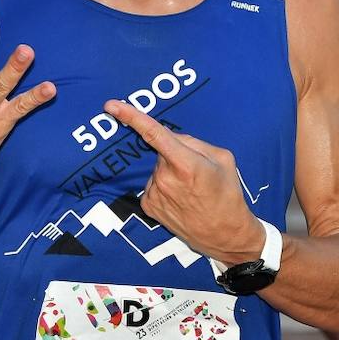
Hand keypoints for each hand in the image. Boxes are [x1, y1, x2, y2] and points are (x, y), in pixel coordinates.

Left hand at [105, 100, 262, 262]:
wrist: (224, 234)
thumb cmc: (227, 194)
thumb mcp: (222, 159)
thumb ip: (195, 142)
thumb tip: (172, 138)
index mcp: (186, 163)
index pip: (154, 134)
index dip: (131, 116)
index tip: (111, 105)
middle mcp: (165, 179)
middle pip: (162, 151)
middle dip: (175, 154)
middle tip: (196, 172)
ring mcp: (154, 194)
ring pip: (157, 168)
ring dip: (169, 172)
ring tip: (190, 190)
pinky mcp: (148, 206)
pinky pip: (153, 184)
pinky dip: (164, 186)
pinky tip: (180, 199)